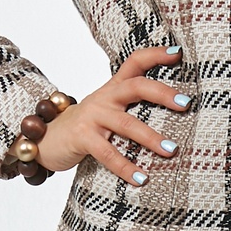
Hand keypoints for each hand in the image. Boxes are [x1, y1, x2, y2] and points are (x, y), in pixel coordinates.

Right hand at [37, 45, 192, 184]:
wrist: (44, 139)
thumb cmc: (85, 127)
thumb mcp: (107, 110)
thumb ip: (131, 106)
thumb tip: (174, 112)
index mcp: (112, 89)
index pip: (134, 63)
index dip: (155, 55)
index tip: (178, 52)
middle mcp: (104, 98)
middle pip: (136, 86)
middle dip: (163, 94)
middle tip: (186, 104)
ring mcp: (93, 117)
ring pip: (127, 124)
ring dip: (151, 138)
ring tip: (171, 150)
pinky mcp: (83, 138)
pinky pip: (108, 154)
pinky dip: (126, 168)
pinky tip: (141, 179)